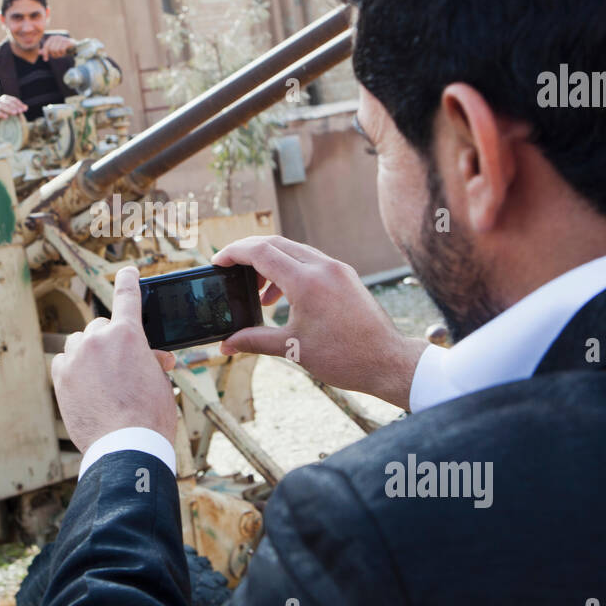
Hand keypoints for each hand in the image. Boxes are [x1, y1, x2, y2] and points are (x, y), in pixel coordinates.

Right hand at [0, 95, 26, 124]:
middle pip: (8, 102)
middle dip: (15, 106)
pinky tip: (6, 117)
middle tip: (20, 111)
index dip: (19, 104)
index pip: (13, 100)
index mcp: (4, 98)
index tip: (24, 109)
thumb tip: (26, 108)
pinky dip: (1, 114)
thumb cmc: (2, 110)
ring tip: (15, 113)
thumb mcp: (10, 108)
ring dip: (9, 109)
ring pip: (2, 106)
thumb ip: (18, 107)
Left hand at [38, 35, 74, 60]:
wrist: (73, 46)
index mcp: (51, 38)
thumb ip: (46, 50)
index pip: (46, 47)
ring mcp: (62, 39)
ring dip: (59, 55)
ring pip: (56, 50)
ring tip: (61, 54)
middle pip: (51, 50)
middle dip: (54, 55)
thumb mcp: (53, 49)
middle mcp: (56, 37)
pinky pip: (61, 50)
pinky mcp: (67, 42)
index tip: (45, 60)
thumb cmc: (62, 48)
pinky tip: (64, 52)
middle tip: (58, 55)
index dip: (45, 54)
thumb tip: (38, 53)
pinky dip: (63, 53)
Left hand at [50, 265, 178, 451]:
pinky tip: (85, 386)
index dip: (128, 280)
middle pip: (101, 326)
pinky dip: (73, 368)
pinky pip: (65, 361)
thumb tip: (152, 357)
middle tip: (123, 365)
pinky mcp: (61, 376)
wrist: (125, 445)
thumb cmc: (150, 415)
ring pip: (80, 342)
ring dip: (91, 352)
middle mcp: (99, 338)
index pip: (127, 296)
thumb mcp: (160, 381)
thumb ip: (151, 360)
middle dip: (112, 340)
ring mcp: (76, 356)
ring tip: (102, 378)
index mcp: (129, 334)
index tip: (126, 271)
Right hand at [212, 235, 428, 410]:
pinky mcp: (345, 276)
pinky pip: (311, 261)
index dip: (234, 253)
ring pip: (294, 250)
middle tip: (230, 268)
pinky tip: (283, 296)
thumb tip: (227, 344)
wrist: (388, 362)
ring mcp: (337, 269)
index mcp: (307, 282)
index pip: (261, 252)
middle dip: (248, 253)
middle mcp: (323, 267)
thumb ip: (255, 341)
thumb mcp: (293, 349)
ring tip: (257, 291)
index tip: (218, 261)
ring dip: (270, 262)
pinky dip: (290, 270)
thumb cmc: (345, 358)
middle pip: (276, 243)